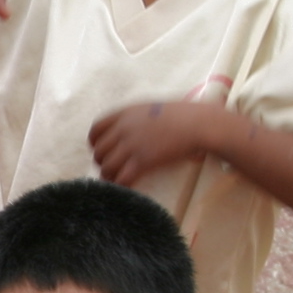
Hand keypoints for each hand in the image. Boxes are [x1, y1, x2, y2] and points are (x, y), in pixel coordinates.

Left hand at [88, 99, 226, 184]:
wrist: (197, 123)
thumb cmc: (182, 114)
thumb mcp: (151, 107)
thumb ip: (135, 117)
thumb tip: (128, 128)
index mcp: (125, 113)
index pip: (96, 128)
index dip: (95, 142)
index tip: (100, 148)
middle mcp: (124, 128)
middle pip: (99, 150)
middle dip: (102, 161)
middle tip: (111, 167)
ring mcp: (132, 145)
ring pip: (106, 166)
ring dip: (109, 175)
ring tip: (116, 179)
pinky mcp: (142, 161)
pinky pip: (121, 178)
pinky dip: (121, 184)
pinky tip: (127, 185)